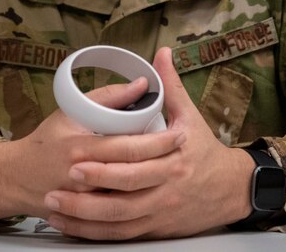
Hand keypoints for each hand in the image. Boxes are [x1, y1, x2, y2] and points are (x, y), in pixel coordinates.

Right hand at [0, 75, 185, 220]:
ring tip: (176, 177)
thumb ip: (106, 97)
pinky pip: (115, 222)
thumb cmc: (44, 142)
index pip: (127, 147)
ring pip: (128, 201)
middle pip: (132, 176)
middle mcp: (82, 178)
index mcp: (80, 148)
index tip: (180, 133)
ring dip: (154, 190)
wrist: (14, 178)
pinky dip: (137, 212)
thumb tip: (142, 82)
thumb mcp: (70, 112)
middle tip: (186, 154)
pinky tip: (153, 202)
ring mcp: (83, 202)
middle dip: (163, 164)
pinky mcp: (84, 218)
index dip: (157, 142)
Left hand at [42, 47, 255, 239]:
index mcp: (172, 159)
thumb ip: (171, 86)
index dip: (103, 165)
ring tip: (55, 209)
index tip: (75, 160)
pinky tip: (74, 227)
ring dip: (84, 218)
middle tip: (57, 187)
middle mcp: (165, 190)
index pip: (133, 164)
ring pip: (118, 222)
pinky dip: (95, 234)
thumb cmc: (205, 151)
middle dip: (86, 194)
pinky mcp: (155, 231)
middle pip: (122, 196)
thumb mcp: (191, 117)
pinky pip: (122, 236)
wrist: (231, 190)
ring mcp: (159, 214)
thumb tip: (161, 53)